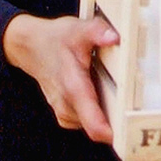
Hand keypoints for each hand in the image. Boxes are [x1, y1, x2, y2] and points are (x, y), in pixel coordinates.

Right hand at [2, 14, 118, 142]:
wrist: (31, 46)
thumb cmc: (54, 39)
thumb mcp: (77, 29)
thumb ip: (97, 32)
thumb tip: (113, 37)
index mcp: (73, 86)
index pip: (93, 122)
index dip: (111, 131)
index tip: (128, 128)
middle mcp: (67, 104)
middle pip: (97, 127)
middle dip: (116, 118)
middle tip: (129, 100)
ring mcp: (65, 111)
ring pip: (93, 124)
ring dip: (106, 113)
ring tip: (111, 89)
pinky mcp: (66, 114)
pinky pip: (87, 121)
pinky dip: (96, 112)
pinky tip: (98, 94)